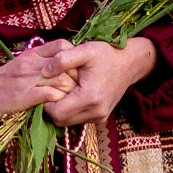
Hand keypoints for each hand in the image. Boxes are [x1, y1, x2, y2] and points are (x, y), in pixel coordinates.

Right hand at [0, 39, 78, 122]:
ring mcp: (30, 79)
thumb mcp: (20, 65)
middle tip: (79, 90)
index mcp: (32, 54)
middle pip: (68, 65)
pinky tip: (58, 108)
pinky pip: (52, 96)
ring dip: (71, 93)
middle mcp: (33, 63)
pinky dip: (59, 102)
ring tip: (71, 101)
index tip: (75, 71)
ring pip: (64, 80)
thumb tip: (61, 68)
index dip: (74, 58)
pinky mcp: (26, 96)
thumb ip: (39, 63)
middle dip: (77, 79)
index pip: (62, 45)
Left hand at [43, 37, 158, 126]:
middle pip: (61, 121)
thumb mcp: (85, 50)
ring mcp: (100, 117)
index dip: (46, 102)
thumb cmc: (106, 55)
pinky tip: (71, 95)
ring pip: (68, 123)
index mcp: (90, 97)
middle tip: (50, 90)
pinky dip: (71, 111)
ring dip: (61, 110)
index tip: (45, 88)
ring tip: (61, 91)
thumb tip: (44, 72)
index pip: (57, 113)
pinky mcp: (101, 118)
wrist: (129, 64)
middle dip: (51, 108)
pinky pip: (78, 120)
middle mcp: (96, 112)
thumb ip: (62, 59)